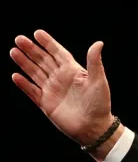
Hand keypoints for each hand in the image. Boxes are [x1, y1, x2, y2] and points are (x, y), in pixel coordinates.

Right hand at [10, 30, 115, 147]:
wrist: (93, 128)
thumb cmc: (100, 104)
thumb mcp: (98, 81)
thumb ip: (94, 62)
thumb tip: (98, 43)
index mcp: (73, 71)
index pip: (58, 53)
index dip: (48, 43)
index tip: (37, 33)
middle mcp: (61, 79)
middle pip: (43, 61)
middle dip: (31, 50)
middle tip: (19, 39)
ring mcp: (53, 91)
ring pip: (35, 73)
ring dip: (24, 63)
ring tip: (13, 51)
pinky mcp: (46, 103)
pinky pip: (32, 92)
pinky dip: (24, 84)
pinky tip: (15, 75)